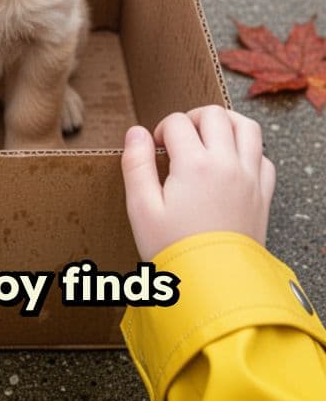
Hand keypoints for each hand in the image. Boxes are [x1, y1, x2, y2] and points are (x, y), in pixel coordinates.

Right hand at [121, 105, 275, 260]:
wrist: (214, 286)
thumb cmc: (175, 250)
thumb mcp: (141, 209)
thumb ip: (136, 165)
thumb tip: (136, 133)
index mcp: (195, 164)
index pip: (177, 123)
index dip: (161, 130)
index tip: (155, 149)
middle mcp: (227, 163)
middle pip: (214, 114)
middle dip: (192, 118)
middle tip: (180, 137)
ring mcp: (250, 177)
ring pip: (246, 127)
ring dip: (226, 122)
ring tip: (210, 135)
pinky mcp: (263, 195)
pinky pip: (263, 157)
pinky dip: (249, 150)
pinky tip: (233, 162)